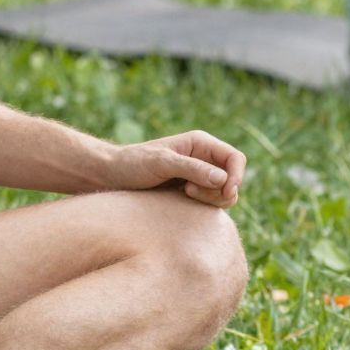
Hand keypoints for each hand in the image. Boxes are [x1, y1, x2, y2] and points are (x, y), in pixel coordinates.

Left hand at [108, 130, 244, 208]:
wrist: (113, 176)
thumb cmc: (134, 164)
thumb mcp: (163, 163)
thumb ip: (193, 169)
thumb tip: (223, 179)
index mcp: (201, 144)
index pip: (235, 158)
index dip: (236, 176)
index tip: (225, 192)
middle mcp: (204, 158)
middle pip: (233, 178)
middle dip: (220, 190)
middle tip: (190, 192)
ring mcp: (200, 175)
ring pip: (225, 193)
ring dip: (211, 199)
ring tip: (184, 194)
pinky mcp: (193, 191)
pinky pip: (212, 202)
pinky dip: (204, 205)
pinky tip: (182, 200)